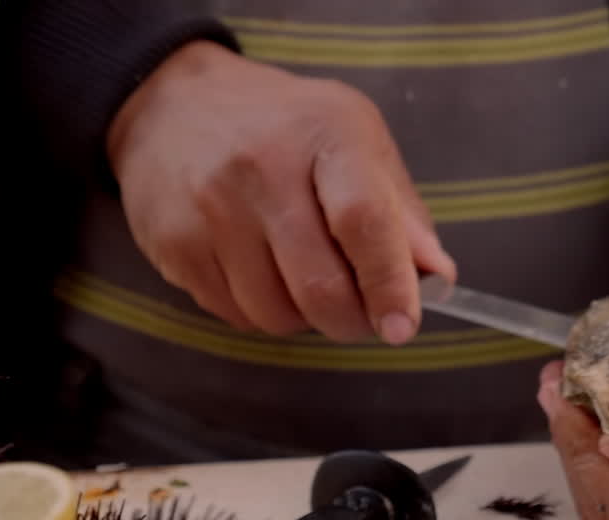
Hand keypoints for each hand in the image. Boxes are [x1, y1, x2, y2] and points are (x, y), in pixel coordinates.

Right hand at [106, 40, 455, 342]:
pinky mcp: (174, 245)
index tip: (403, 324)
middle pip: (319, 286)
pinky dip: (262, 312)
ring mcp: (211, 209)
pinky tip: (262, 273)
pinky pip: (235, 315)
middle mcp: (261, 169)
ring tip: (304, 279)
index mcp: (324, 134)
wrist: (172, 105)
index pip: (364, 220)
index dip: (389, 283)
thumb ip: (401, 211)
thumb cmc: (284, 127)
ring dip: (305, 318)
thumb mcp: (356, 139)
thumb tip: (435, 277)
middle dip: (353, 320)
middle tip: (364, 315)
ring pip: (276, 314)